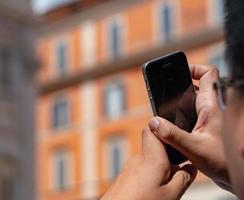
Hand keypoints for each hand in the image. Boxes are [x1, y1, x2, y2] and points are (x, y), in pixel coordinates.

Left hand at [101, 128, 196, 199]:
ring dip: (158, 172)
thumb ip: (183, 179)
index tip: (176, 142)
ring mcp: (129, 168)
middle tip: (176, 177)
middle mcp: (138, 159)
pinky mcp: (123, 177)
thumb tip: (191, 167)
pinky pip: (140, 172)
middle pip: (155, 150)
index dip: (163, 132)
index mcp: (151, 157)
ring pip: (148, 163)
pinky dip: (148, 179)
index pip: (152, 130)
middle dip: (167, 161)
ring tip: (163, 190)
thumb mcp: (171, 195)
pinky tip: (150, 193)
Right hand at [148, 64, 230, 190]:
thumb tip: (153, 123)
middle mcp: (213, 108)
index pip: (208, 74)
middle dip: (180, 87)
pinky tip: (173, 124)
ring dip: (181, 102)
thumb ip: (172, 135)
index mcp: (212, 106)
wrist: (238, 177)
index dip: (194, 68)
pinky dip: (183, 114)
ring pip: (195, 100)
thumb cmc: (224, 162)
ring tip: (165, 107)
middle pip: (197, 86)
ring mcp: (212, 117)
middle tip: (165, 93)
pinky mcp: (209, 127)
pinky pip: (194, 113)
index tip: (178, 72)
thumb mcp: (194, 148)